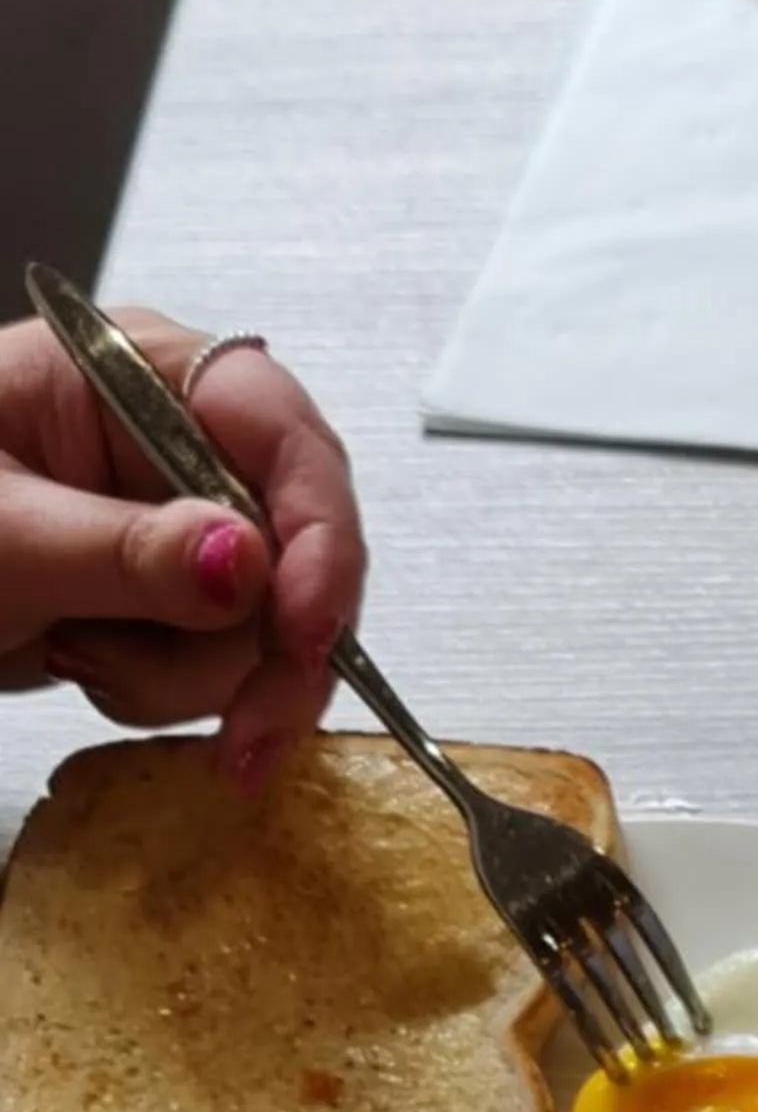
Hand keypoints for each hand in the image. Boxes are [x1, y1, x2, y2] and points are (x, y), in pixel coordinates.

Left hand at [0, 309, 368, 789]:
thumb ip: (122, 551)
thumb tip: (244, 562)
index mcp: (139, 377)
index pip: (282, 436)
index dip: (320, 535)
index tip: (307, 630)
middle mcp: (176, 445)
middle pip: (298, 548)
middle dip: (268, 648)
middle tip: (248, 734)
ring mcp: (174, 525)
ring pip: (265, 625)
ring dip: (190, 678)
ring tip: (84, 658)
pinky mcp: (164, 599)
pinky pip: (223, 664)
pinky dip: (166, 691)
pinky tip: (90, 667)